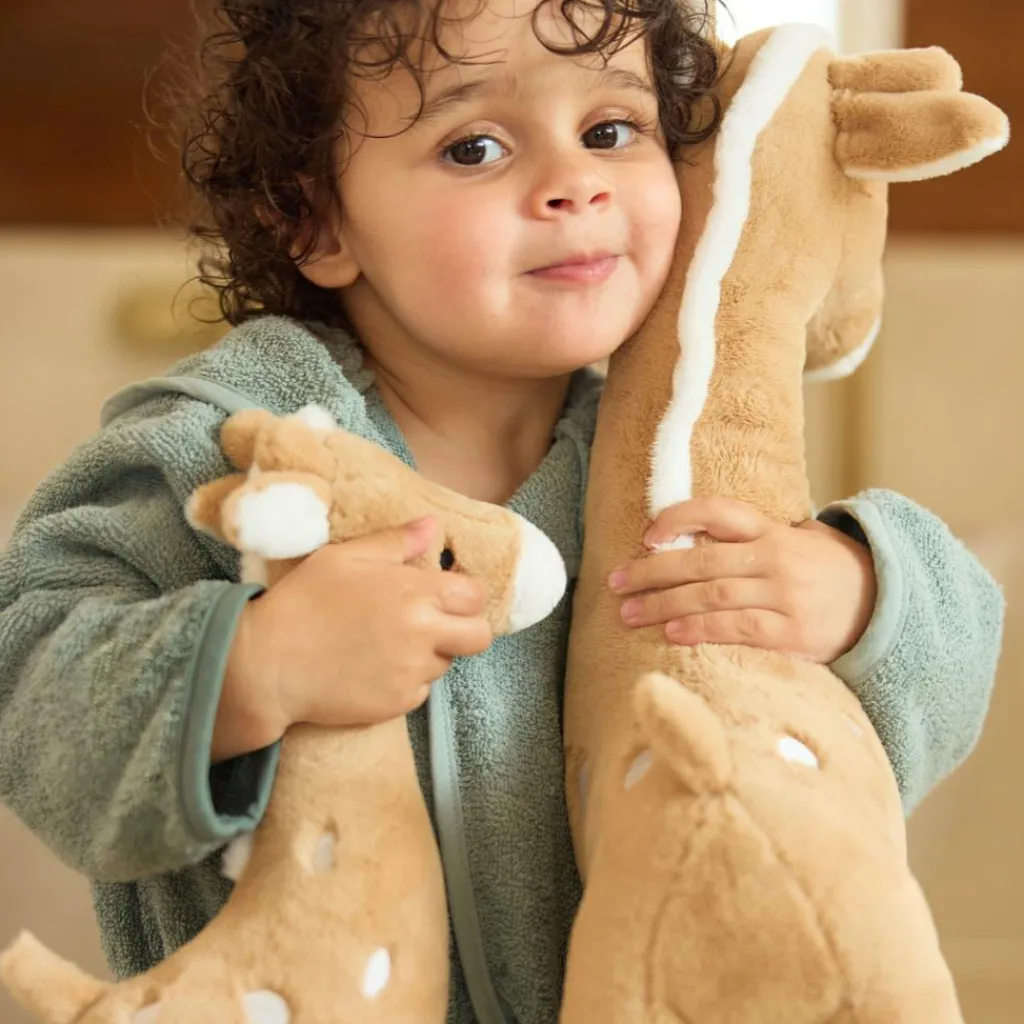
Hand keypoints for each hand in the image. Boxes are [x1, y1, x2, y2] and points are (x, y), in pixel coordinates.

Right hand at [213, 517, 492, 761]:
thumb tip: (432, 525)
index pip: (475, 596)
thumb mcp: (344, 558)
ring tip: (387, 644)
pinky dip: (405, 682)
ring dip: (429, 654)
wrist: (267, 665)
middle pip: (479, 637)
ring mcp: (413, 673)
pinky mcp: (398, 704)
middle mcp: (423, 634)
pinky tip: (372, 668)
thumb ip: (395, 541)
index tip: (446, 596)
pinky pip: (419, 691)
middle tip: (433, 624)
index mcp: (415, 593)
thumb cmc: (303, 603)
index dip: (464, 595)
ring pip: (446, 664)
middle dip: (465, 629)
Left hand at [608, 497, 876, 662]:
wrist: (885, 606)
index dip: (680, 518)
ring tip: (629, 613)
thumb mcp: (798, 541)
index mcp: (773, 531)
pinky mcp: (792, 633)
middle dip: (652, 572)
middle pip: (702, 560)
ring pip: (712, 596)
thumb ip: (752, 538)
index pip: (719, 512)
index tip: (647, 534)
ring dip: (664, 605)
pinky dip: (701, 630)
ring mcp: (784, 595)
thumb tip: (691, 536)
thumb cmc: (827, 573)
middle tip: (615, 583)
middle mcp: (776, 558)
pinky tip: (672, 634)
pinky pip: (738, 629)